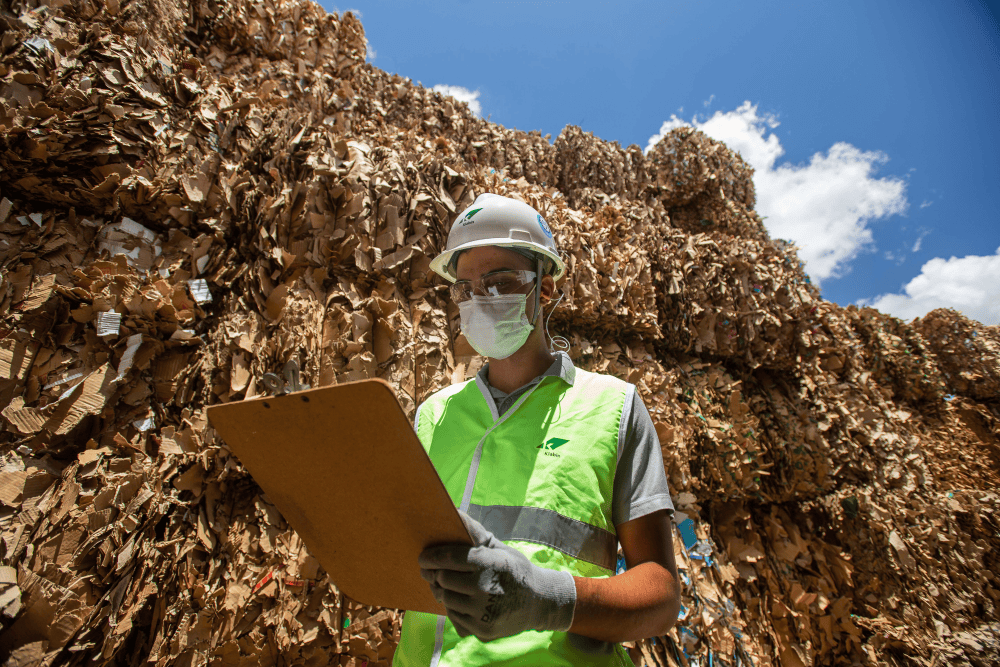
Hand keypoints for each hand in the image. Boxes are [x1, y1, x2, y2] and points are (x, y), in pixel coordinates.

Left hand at [418, 511, 576, 641]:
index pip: (450, 558)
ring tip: (447, 584)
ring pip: (445, 598)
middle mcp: (485, 588)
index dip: (432, 556)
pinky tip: (461, 599)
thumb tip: (455, 512)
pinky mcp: (481, 630)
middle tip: (431, 570)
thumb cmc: (515, 570)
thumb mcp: (500, 549)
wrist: (539, 603)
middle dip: (435, 573)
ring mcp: (483, 613)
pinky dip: (453, 606)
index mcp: (490, 564)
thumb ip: (476, 533)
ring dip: (443, 590)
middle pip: (443, 578)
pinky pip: (453, 616)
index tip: (423, 557)